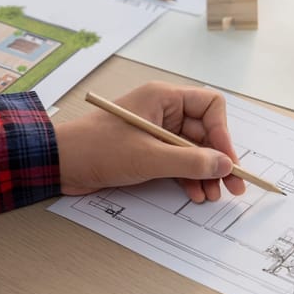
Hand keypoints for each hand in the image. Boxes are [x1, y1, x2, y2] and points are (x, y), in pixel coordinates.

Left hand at [54, 81, 245, 201]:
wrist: (59, 163)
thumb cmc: (97, 149)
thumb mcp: (149, 157)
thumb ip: (190, 161)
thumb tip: (224, 164)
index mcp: (163, 98)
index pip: (210, 107)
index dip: (223, 133)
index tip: (227, 160)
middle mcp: (163, 111)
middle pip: (205, 132)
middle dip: (218, 159)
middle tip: (233, 185)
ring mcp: (156, 132)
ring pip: (193, 151)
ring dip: (205, 173)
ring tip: (212, 195)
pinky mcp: (148, 151)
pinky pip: (178, 162)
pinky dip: (188, 177)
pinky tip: (195, 194)